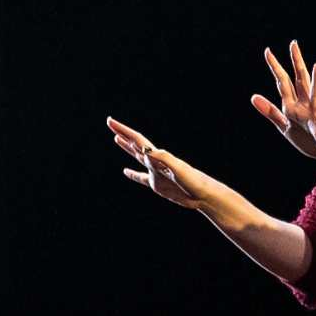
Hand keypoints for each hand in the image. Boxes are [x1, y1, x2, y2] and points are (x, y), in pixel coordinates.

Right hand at [106, 116, 220, 209]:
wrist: (204, 195)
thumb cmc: (194, 181)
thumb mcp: (178, 168)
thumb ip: (163, 159)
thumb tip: (147, 152)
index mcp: (158, 156)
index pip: (137, 140)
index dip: (123, 130)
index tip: (111, 121)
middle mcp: (155, 161)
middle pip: (135, 144)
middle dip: (123, 133)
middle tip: (111, 123)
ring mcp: (156, 173)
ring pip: (136, 157)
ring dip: (127, 147)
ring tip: (117, 139)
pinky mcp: (157, 185)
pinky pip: (141, 178)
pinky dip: (132, 174)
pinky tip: (125, 171)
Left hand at [251, 39, 315, 163]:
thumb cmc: (307, 138)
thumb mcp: (284, 125)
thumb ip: (270, 111)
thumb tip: (253, 96)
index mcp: (293, 104)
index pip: (282, 82)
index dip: (275, 67)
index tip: (268, 51)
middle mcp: (305, 105)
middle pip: (300, 80)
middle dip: (296, 63)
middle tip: (293, 44)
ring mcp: (315, 115)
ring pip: (315, 95)